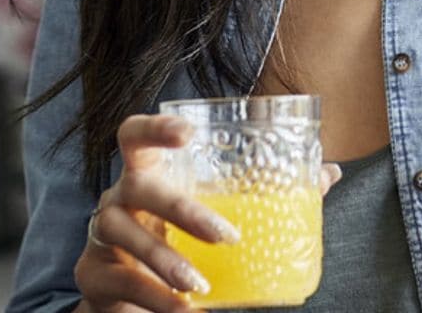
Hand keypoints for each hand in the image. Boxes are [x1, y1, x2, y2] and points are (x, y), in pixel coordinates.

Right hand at [73, 113, 340, 311]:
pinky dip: (154, 299)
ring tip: (200, 286)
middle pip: (140, 187)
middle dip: (183, 212)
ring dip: (166, 263)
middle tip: (226, 237)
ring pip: (128, 237)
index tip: (191, 133)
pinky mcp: (92, 273)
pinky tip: (182, 311)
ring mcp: (100, 232)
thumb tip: (330, 173)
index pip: (136, 133)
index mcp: (149, 169)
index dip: (157, 127)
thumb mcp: (216, 211)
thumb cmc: (180, 236)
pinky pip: (121, 282)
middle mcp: (119, 193)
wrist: (127, 293)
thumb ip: (267, 190)